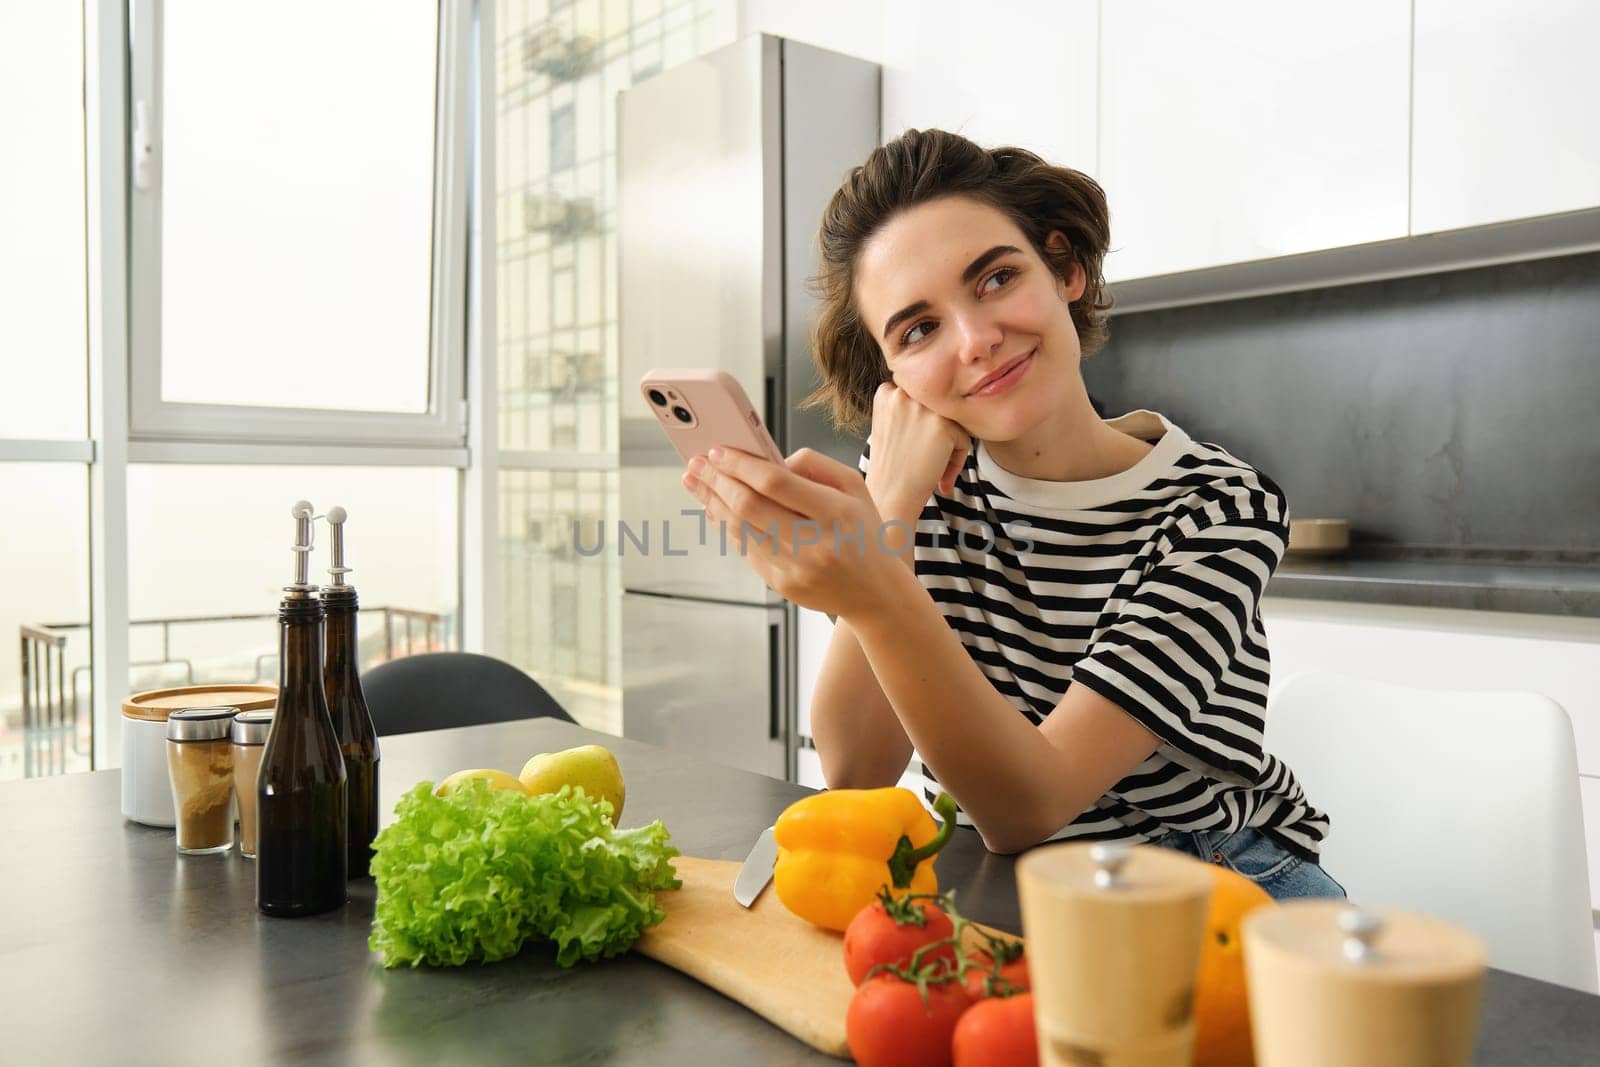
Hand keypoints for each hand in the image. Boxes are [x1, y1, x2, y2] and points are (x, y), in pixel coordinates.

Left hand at [682, 446, 911, 620]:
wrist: (876, 593)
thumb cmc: (863, 531)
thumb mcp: (853, 487)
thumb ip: (814, 464)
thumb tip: (766, 459)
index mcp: (836, 513)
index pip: (776, 483)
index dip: (741, 464)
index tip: (717, 450)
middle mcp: (816, 545)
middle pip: (750, 507)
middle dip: (717, 481)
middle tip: (696, 463)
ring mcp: (797, 569)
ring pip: (740, 530)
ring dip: (713, 503)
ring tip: (696, 482)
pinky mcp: (782, 586)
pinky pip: (746, 550)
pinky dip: (726, 526)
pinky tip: (714, 509)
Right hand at [864, 382, 969, 519]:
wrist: (890, 497)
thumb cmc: (892, 467)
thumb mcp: (889, 425)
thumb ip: (908, 406)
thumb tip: (942, 395)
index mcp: (887, 392)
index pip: (923, 398)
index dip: (923, 423)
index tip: (915, 445)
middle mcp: (902, 393)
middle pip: (939, 407)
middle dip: (937, 430)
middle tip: (923, 456)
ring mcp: (922, 407)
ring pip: (952, 420)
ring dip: (949, 443)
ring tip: (932, 465)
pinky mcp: (941, 424)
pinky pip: (963, 438)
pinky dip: (957, 458)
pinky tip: (938, 473)